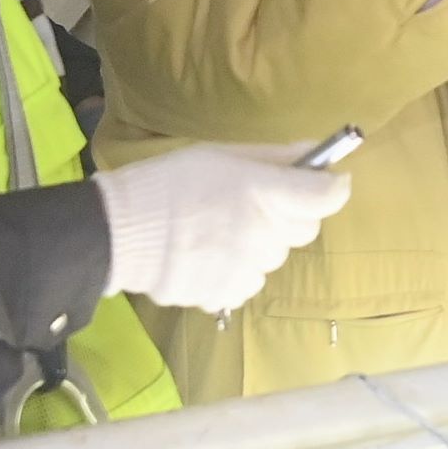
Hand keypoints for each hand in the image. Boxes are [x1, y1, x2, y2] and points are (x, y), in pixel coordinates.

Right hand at [92, 144, 353, 311]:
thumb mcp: (220, 156)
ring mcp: (248, 269)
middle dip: (287, 216)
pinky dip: (235, 270)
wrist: (117, 233)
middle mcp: (264, 233)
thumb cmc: (167, 183)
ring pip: (274, 257)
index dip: (330, 187)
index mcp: (264, 192)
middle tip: (248, 204)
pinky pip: (249, 281)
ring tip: (216, 232)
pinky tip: (205, 256)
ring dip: (258, 245)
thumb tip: (314, 153)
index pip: (328, 196)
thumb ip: (273, 157)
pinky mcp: (229, 295)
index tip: (324, 183)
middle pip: (304, 229)